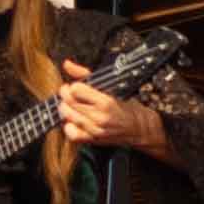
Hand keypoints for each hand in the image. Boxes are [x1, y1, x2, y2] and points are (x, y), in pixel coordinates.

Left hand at [49, 80, 165, 153]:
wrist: (138, 127)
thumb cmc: (125, 106)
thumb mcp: (109, 86)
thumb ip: (85, 75)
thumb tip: (67, 64)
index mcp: (106, 101)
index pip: (75, 90)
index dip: (72, 86)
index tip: (75, 86)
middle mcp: (100, 116)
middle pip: (69, 102)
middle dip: (66, 96)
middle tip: (70, 94)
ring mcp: (96, 130)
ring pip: (68, 116)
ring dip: (66, 109)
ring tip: (72, 106)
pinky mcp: (93, 140)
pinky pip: (72, 134)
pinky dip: (68, 126)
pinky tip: (73, 121)